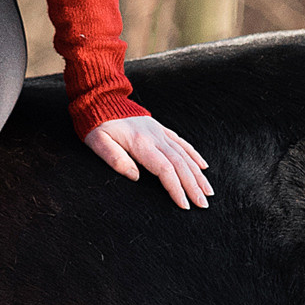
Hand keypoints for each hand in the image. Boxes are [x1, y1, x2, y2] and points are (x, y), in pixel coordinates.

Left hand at [83, 114, 213, 209]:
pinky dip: (194, 155)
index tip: (184, 205)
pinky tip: (203, 166)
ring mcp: (160, 132)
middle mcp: (155, 137)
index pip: (165, 169)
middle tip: (203, 205)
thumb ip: (115, 159)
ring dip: (198, 174)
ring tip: (208, 191)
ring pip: (185, 154)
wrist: (100, 99)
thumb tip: (135, 177)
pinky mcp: (160, 129)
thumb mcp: (98, 142)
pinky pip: (182, 143)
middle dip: (193, 186)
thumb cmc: (97, 124)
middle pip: (180, 164)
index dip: (176, 188)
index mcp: (141, 143)